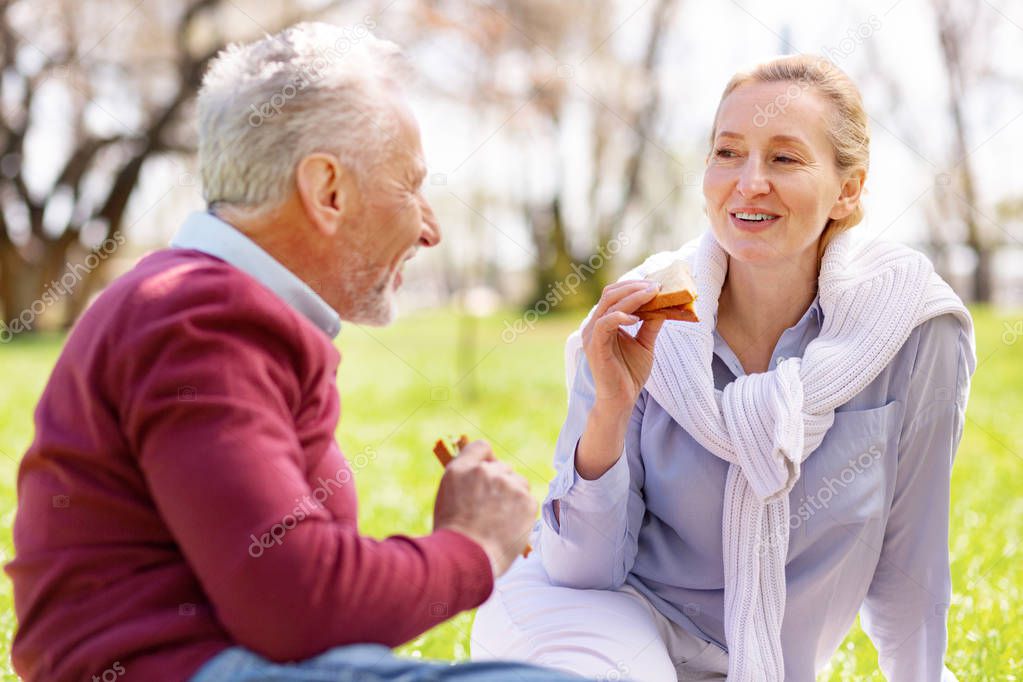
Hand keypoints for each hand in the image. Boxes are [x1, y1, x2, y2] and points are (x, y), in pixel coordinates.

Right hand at [433, 440, 536, 578]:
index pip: (481, 448)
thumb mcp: (447, 498)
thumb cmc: (452, 534)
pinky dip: (521, 512)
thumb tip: (479, 474)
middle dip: (499, 484)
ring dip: (513, 496)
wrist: (465, 558)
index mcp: (462, 469)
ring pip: (518, 483)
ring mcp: (508, 485)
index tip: (486, 472)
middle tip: (491, 509)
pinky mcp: (526, 501)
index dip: (486, 460)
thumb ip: (464, 481)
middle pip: (502, 468)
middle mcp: (486, 471)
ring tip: (499, 521)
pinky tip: (508, 527)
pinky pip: (528, 500)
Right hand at [581, 280, 665, 414]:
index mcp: (605, 322)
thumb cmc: (630, 373)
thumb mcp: (645, 343)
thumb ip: (651, 324)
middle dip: (634, 286)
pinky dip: (620, 316)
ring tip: (652, 294)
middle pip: (611, 293)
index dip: (634, 285)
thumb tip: (665, 305)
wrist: (622, 399)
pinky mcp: (595, 346)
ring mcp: (593, 335)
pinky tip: (637, 318)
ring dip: (632, 296)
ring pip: (608, 304)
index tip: (657, 283)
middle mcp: (595, 325)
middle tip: (657, 285)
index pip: (615, 294)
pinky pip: (604, 323)